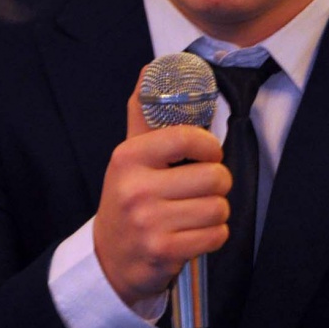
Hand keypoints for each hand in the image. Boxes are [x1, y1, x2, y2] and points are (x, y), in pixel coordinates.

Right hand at [92, 76, 230, 306]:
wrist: (110, 258)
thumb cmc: (129, 200)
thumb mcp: (130, 157)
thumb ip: (144, 115)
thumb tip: (151, 68)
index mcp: (128, 158)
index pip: (186, 137)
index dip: (210, 145)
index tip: (210, 153)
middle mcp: (135, 188)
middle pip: (214, 176)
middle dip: (218, 185)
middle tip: (203, 190)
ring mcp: (148, 222)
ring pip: (218, 207)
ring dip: (217, 212)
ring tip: (197, 213)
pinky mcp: (162, 251)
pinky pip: (216, 235)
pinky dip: (214, 236)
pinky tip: (195, 234)